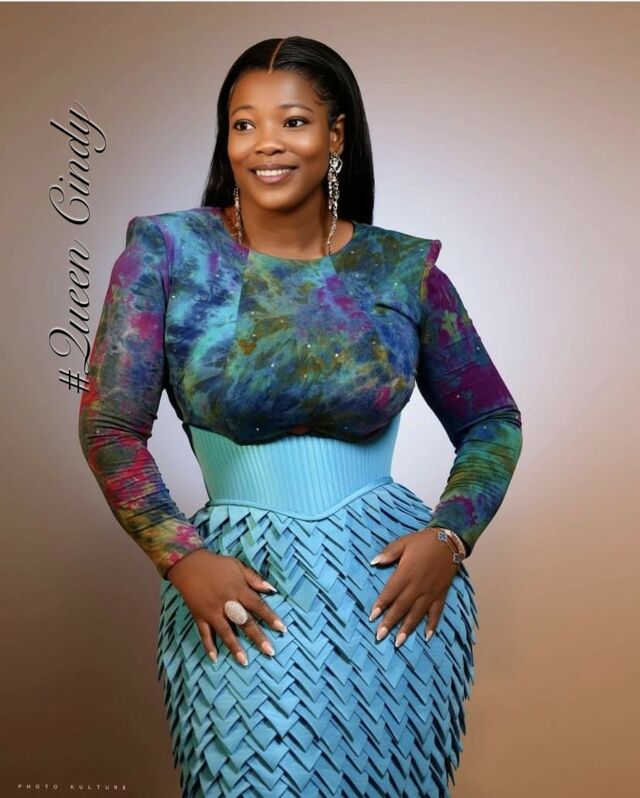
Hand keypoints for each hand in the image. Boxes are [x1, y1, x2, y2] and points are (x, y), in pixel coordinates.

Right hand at [167, 549, 286, 665]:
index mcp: (238, 589)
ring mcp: (212, 611)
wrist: (189, 564)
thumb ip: (254, 578)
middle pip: (244, 622)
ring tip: (244, 661)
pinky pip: (204, 633)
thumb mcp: (237, 566)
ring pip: (225, 631)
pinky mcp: (199, 616)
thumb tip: (272, 589)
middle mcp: (226, 602)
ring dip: (235, 647)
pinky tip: (214, 658)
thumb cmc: (217, 565)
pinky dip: (208, 645)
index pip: (257, 605)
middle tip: (270, 652)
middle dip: (257, 637)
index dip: (270, 617)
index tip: (282, 629)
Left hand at [368, 527, 459, 647]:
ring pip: (417, 613)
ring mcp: (430, 592)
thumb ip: (389, 552)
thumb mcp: (404, 542)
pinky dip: (432, 625)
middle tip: (379, 636)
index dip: (381, 605)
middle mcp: (418, 586)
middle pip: (401, 607)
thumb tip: (374, 562)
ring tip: (398, 642)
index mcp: (406, 573)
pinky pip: (436, 613)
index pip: (390, 592)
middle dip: (390, 622)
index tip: (372, 617)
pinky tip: (426, 637)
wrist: (449, 542)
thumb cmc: (423, 542)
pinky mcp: (441, 595)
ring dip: (407, 628)